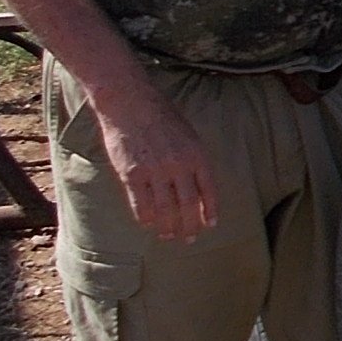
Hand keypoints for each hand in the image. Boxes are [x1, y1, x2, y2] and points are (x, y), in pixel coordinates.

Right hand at [91, 84, 218, 241]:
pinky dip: (146, 218)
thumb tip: (198, 185)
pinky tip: (148, 224)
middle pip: (189, 205)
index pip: (209, 190)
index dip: (210, 210)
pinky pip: (141, 204)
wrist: (130, 102)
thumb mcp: (188, 134)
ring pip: (166, 210)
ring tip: (168, 235)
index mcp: (197, 154)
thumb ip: (193, 159)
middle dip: (190, 225)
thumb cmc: (161, 115)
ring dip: (168, 227)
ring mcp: (155, 171)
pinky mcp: (132, 174)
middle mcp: (179, 165)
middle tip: (188, 238)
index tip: (210, 225)